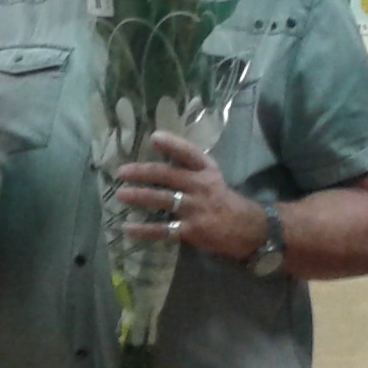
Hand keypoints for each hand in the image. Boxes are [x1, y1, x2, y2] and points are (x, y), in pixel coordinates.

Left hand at [116, 132, 264, 261]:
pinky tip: (128, 229)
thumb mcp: (212, 176)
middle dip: (142, 172)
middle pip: (167, 175)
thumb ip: (190, 167)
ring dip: (139, 196)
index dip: (171, 144)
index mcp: (206, 170)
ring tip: (120, 195)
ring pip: (162, 199)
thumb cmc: (223, 199)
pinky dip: (144, 230)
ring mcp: (195, 208)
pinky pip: (163, 229)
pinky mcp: (192, 229)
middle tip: (121, 172)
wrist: (246, 228)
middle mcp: (200, 186)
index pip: (188, 153)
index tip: (153, 137)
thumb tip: (159, 157)